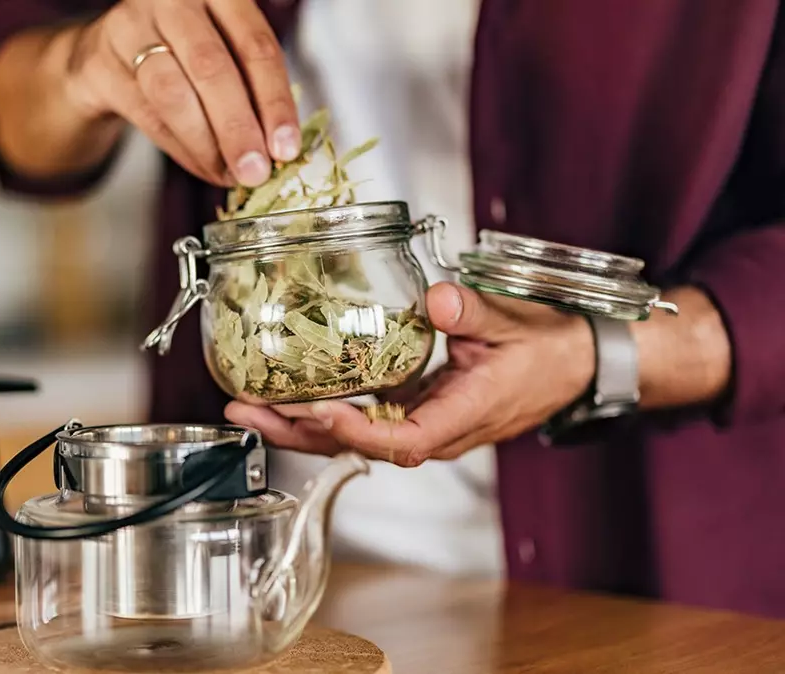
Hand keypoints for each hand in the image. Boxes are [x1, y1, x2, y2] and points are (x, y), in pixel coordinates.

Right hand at [61, 0, 300, 186]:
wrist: (103, 55)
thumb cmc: (177, 53)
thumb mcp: (220, 52)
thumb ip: (249, 89)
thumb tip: (277, 149)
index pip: (255, 46)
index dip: (274, 102)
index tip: (285, 147)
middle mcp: (173, 1)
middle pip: (212, 67)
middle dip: (238, 128)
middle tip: (256, 171)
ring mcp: (130, 28)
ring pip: (173, 93)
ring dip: (206, 144)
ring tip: (227, 175)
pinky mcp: (100, 64)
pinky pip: (145, 114)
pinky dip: (180, 148)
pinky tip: (202, 167)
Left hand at [224, 282, 597, 466]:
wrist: (572, 364)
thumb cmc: (547, 348)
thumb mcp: (514, 322)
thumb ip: (474, 313)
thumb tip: (438, 301)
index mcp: (462, 415)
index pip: (402, 442)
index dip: (358, 432)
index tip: (321, 412)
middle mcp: (435, 431)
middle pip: (358, 447)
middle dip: (298, 434)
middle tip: (245, 412)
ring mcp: (422, 425)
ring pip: (352, 438)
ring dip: (298, 425)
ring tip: (245, 406)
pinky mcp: (414, 412)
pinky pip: (362, 420)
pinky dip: (321, 412)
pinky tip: (285, 395)